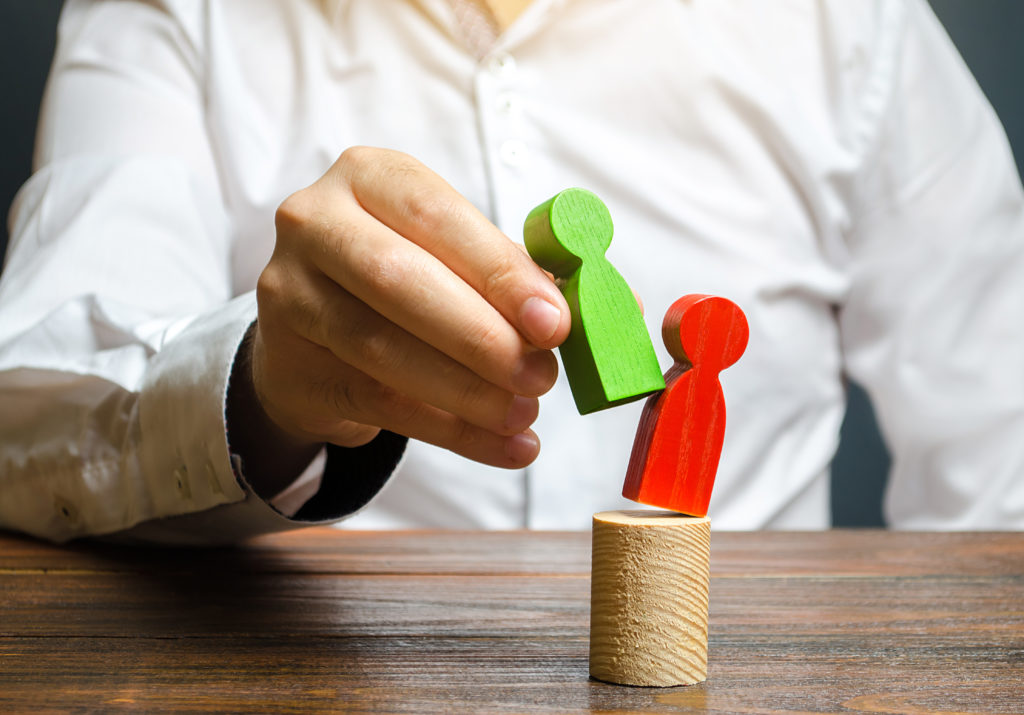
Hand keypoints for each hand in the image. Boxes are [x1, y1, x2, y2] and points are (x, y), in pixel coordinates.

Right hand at [246, 147, 570, 476]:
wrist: (315, 329)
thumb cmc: (405, 278)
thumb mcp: (455, 255)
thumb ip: (525, 274)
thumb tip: (617, 307)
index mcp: (369, 177)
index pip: (436, 218)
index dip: (499, 272)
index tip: (555, 322)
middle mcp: (316, 225)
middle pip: (398, 281)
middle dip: (481, 336)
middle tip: (543, 376)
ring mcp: (290, 295)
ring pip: (382, 348)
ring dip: (468, 390)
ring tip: (525, 413)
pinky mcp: (290, 365)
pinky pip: (379, 404)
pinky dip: (452, 432)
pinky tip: (504, 447)